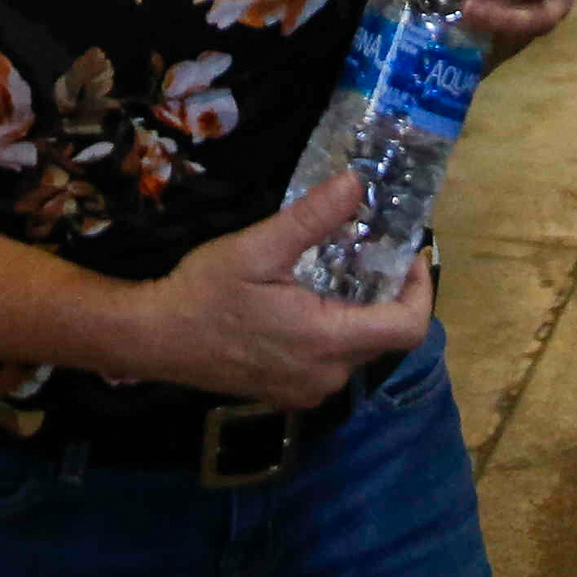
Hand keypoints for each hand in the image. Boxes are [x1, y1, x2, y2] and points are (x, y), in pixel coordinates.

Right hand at [130, 173, 434, 406]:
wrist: (156, 338)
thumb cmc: (205, 293)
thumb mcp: (258, 247)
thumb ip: (312, 217)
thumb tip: (358, 183)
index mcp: (327, 341)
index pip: (408, 328)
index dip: (420, 289)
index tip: (411, 255)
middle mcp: (327, 375)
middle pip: (386, 338)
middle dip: (388, 295)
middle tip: (372, 252)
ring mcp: (308, 390)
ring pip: (359, 351)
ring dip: (361, 314)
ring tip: (341, 271)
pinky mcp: (289, 393)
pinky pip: (332, 363)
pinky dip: (336, 333)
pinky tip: (310, 302)